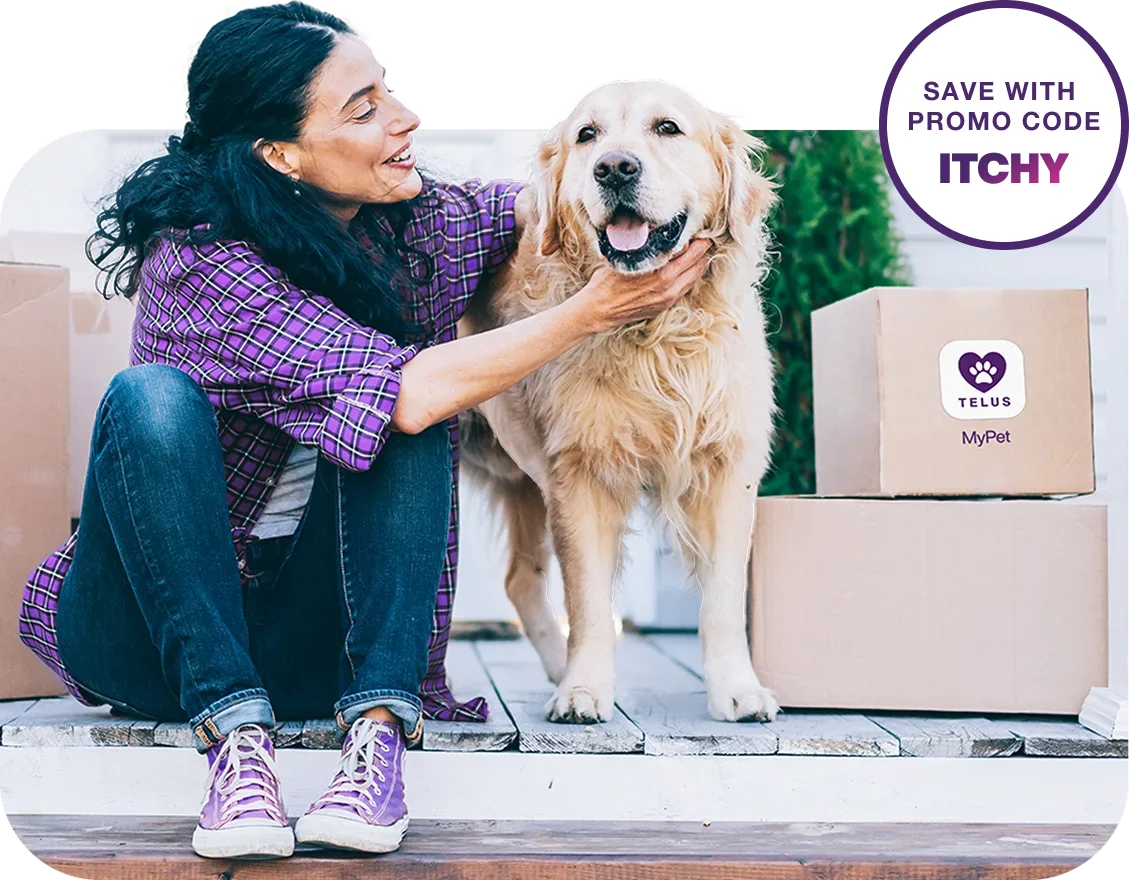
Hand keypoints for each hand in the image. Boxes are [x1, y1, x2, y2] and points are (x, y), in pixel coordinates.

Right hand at [578, 238, 713, 332]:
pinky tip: (685, 267)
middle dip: (703, 249)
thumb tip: (661, 229)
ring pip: (696, 277)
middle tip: (704, 237)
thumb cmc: (608, 281)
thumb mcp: (627, 257)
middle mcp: (670, 288)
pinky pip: (686, 287)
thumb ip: (649, 246)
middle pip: (699, 264)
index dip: (698, 238)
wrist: (599, 309)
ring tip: (698, 250)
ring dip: (699, 263)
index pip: (692, 251)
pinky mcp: (665, 306)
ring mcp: (669, 299)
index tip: (699, 230)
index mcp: (662, 274)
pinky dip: (690, 275)